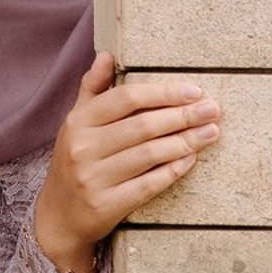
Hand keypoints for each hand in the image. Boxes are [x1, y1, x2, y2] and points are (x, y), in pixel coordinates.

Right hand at [31, 54, 221, 272]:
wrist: (58, 217)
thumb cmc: (75, 161)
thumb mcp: (76, 123)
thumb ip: (92, 89)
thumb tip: (106, 55)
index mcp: (77, 122)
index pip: (126, 99)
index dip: (163, 93)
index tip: (194, 90)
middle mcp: (83, 147)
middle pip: (142, 126)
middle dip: (183, 116)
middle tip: (212, 110)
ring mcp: (93, 178)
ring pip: (149, 154)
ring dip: (185, 142)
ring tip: (211, 132)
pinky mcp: (106, 205)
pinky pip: (148, 185)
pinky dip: (172, 170)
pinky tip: (191, 160)